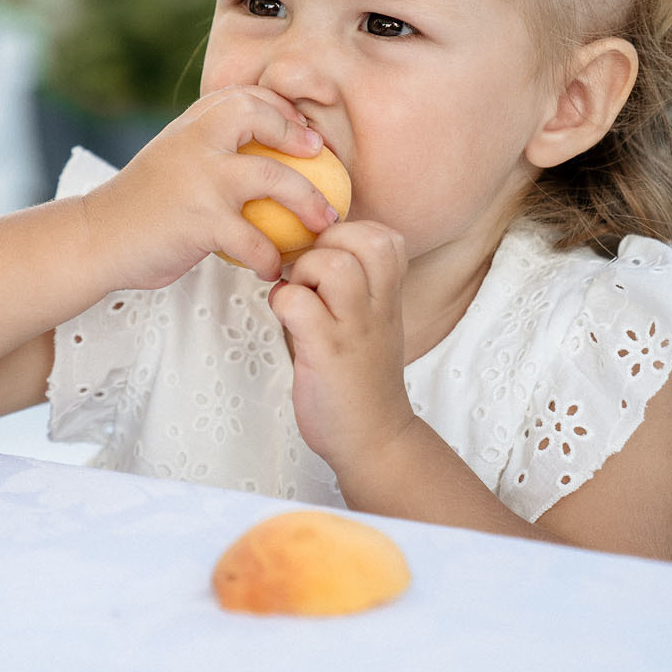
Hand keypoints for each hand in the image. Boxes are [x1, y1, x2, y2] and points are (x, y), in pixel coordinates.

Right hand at [80, 85, 341, 290]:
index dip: (284, 113)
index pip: (249, 97)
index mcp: (193, 122)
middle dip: (302, 140)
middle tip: (326, 169)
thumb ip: (211, 144)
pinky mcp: (200, 222)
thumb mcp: (175, 155)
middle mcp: (197, 140)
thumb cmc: (143, 202)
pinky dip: (270, 258)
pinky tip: (273, 269)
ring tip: (322, 225)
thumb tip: (266, 146)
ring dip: (308, 203)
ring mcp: (200, 179)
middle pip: (262, 118)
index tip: (306, 139)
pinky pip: (254, 241)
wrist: (96, 237)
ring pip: (274, 178)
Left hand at [265, 221, 417, 478]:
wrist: (375, 439)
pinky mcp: (326, 352)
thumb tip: (312, 248)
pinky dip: (282, 302)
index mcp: (389, 297)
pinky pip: (298, 303)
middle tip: (308, 273)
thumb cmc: (362, 379)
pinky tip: (285, 318)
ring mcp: (353, 329)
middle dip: (325, 243)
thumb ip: (354, 286)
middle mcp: (377, 307)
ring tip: (298, 293)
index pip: (385, 236)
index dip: (350, 233)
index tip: (328, 257)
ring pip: (333, 265)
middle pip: (364, 239)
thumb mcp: (371, 323)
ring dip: (304, 270)